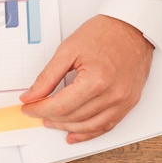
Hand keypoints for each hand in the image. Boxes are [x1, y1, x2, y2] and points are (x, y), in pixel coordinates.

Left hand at [19, 15, 153, 143]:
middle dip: (50, 117)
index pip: (60, 106)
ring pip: (88, 127)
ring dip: (66, 127)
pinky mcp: (129, 103)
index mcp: (96, 80)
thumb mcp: (68, 50)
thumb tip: (32, 95)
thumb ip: (48, 76)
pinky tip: (74, 134)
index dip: (39, 109)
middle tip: (37, 111)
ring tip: (52, 122)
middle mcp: (112, 95)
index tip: (29, 107)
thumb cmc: (105, 33)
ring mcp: (122, 101)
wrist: (132, 28)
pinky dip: (88, 133)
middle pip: (73, 118)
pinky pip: (106, 126)